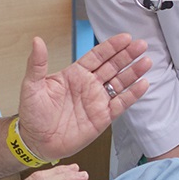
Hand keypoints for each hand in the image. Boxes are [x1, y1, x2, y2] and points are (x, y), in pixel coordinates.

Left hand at [17, 34, 150, 159]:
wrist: (36, 141)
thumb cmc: (32, 114)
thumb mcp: (32, 85)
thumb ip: (37, 63)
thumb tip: (36, 41)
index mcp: (73, 75)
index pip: (96, 56)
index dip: (111, 47)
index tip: (125, 37)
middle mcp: (88, 85)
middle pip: (112, 66)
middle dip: (127, 55)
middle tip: (141, 45)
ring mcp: (97, 101)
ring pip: (120, 82)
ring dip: (133, 72)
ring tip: (146, 61)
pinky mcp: (103, 117)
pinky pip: (121, 103)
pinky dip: (133, 94)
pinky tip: (143, 84)